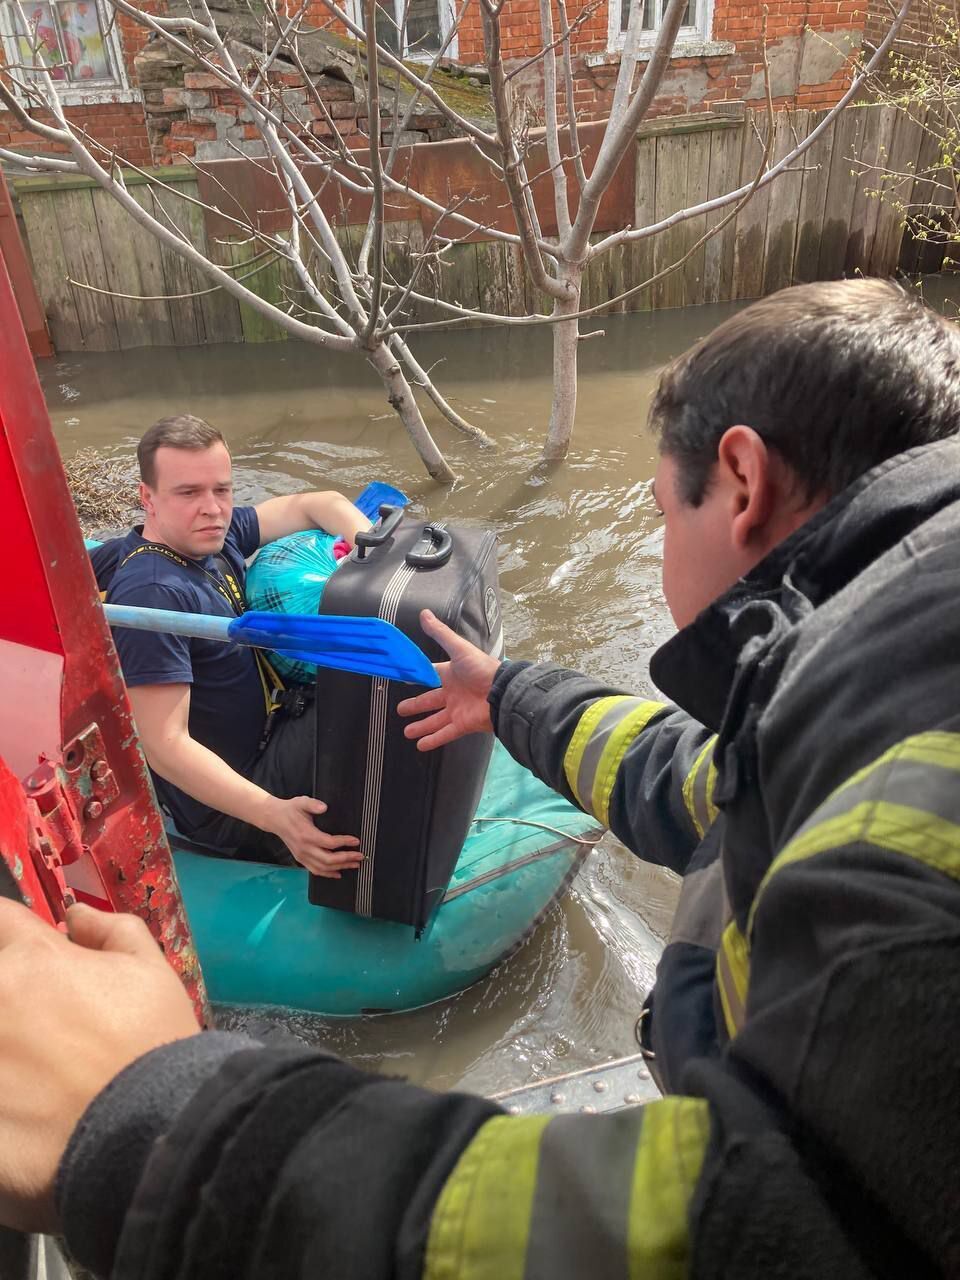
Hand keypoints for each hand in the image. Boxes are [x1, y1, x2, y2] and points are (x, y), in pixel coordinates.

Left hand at [0, 900, 199, 1233]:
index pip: (1, 920)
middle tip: (43, 1026)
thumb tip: (76, 917)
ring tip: (38, 1070)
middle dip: (11, 995)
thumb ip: (113, 931)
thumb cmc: (153, 1043)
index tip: (32, 961)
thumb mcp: (152, 972)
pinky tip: (31, 1106)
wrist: (150, 1133)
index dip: (15, 937)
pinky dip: (6, 1092)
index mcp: (33, 959)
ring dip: (8, 1046)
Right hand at [262, 795, 362, 877]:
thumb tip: (324, 807)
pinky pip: (315, 870)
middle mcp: (304, 848)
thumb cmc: (290, 809)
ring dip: (340, 868)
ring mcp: (301, 856)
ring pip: (323, 868)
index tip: (356, 841)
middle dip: (346, 859)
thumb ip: (313, 804)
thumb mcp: (301, 802)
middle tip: (360, 856)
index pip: (330, 843)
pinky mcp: (300, 859)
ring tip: (354, 865)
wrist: (274, 818)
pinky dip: (328, 874)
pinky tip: (338, 873)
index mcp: (307, 835)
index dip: (345, 842)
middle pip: (328, 860)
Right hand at [397, 609, 499, 750]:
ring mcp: (457, 710)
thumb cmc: (482, 669)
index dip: (417, 677)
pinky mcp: (463, 725)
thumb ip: (440, 633)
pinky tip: (420, 746)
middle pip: (430, 701)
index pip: (431, 675)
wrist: (502, 692)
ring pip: (435, 720)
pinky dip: (433, 740)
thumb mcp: (458, 648)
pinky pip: (445, 734)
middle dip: (415, 705)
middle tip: (400, 710)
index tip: (403, 680)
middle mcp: (453, 692)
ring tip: (407, 732)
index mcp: (451, 674)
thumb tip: (424, 613)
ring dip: (422, 726)